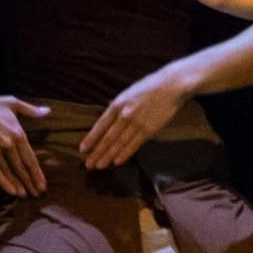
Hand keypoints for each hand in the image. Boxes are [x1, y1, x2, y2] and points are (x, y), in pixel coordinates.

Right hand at [0, 93, 50, 196]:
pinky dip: (4, 182)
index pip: (30, 158)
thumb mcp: (13, 103)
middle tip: (38, 194)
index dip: (37, 173)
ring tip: (26, 195)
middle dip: (31, 182)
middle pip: (22, 168)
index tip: (43, 184)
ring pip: (10, 172)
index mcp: (18, 133)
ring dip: (19, 185)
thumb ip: (31, 110)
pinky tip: (11, 191)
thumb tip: (48, 111)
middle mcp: (9, 144)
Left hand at [79, 66, 193, 168]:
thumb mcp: (128, 93)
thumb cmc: (150, 87)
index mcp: (117, 104)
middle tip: (88, 164)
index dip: (90, 139)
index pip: (100, 126)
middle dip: (97, 152)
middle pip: (108, 137)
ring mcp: (137, 123)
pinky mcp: (149, 129)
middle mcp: (124, 115)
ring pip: (119, 143)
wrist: (171, 85)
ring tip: (99, 166)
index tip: (82, 150)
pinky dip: (125, 154)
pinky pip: (134, 144)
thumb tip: (107, 115)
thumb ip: (117, 106)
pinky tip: (117, 162)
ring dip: (108, 156)